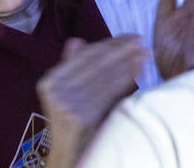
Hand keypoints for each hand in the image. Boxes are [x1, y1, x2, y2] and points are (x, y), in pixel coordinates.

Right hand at [37, 35, 145, 167]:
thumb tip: (77, 40)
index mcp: (49, 81)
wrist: (68, 155)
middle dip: (120, 50)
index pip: (84, 57)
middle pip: (95, 64)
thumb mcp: (65, 93)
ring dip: (126, 63)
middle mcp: (55, 90)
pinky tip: (137, 72)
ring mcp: (67, 104)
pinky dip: (125, 80)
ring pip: (104, 77)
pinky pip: (107, 93)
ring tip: (143, 55)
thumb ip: (71, 67)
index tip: (127, 37)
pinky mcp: (80, 117)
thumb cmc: (71, 122)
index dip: (108, 44)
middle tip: (140, 41)